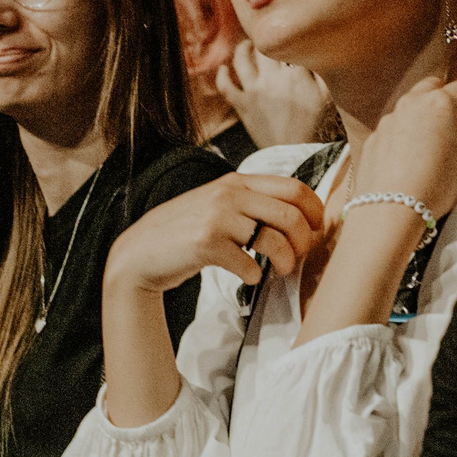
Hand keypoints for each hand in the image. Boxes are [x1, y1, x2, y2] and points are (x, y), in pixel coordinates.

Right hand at [102, 173, 323, 296]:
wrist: (140, 253)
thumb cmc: (184, 232)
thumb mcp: (218, 204)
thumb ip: (251, 203)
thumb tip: (299, 217)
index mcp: (237, 181)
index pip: (294, 187)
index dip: (315, 211)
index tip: (316, 230)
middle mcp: (229, 194)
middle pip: (291, 215)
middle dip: (304, 242)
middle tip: (300, 256)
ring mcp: (217, 217)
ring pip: (274, 240)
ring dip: (286, 262)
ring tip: (281, 271)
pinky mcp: (206, 243)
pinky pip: (249, 264)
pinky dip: (255, 275)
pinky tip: (247, 275)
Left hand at [216, 42, 329, 148]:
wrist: (297, 157)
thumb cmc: (317, 127)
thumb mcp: (329, 96)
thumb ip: (324, 72)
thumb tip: (317, 51)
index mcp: (296, 73)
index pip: (291, 43)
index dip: (292, 37)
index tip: (295, 37)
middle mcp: (272, 77)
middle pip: (265, 45)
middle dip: (268, 37)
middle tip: (271, 36)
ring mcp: (254, 90)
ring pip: (241, 59)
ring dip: (243, 48)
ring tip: (248, 45)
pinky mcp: (242, 105)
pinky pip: (226, 86)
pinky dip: (222, 75)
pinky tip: (224, 69)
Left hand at [349, 77, 456, 222]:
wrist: (390, 210)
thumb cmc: (434, 186)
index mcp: (442, 104)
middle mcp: (413, 103)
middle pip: (436, 86)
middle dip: (451, 97)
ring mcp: (390, 119)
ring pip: (412, 104)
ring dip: (427, 113)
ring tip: (437, 139)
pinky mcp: (375, 136)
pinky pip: (395, 125)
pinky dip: (407, 131)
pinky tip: (412, 155)